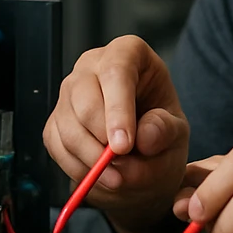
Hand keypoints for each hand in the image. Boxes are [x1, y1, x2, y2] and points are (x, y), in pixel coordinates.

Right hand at [42, 35, 189, 232]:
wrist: (144, 156)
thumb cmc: (161, 132)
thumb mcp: (176, 132)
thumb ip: (164, 131)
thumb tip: (144, 137)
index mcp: (128, 53)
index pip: (117, 70)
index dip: (118, 109)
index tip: (124, 146)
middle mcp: (93, 65)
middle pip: (83, 96)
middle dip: (100, 139)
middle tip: (120, 172)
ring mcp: (69, 91)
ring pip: (67, 125)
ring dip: (90, 160)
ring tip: (117, 179)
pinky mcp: (56, 119)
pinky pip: (56, 145)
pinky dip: (77, 168)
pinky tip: (99, 176)